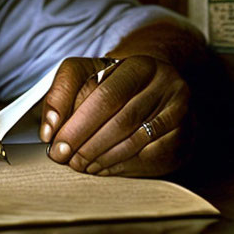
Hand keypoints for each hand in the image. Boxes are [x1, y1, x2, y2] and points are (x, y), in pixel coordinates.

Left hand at [39, 55, 191, 176]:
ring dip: (101, 157)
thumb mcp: (85, 76)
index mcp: (139, 65)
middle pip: (121, 119)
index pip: (106, 94)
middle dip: (86, 142)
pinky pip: (149, 155)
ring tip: (79, 164)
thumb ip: (62, 93)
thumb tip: (49, 129)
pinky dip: (120, 165)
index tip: (55, 141)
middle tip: (63, 157)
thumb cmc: (114, 87)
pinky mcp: (184, 135)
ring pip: (135, 140)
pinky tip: (101, 168)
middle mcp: (166, 84)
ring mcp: (179, 110)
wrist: (158, 94)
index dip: (78, 122)